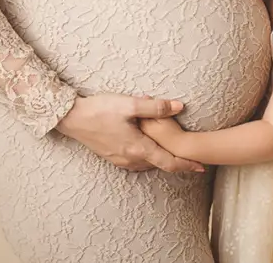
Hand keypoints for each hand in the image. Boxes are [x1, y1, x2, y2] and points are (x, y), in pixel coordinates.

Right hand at [55, 93, 204, 172]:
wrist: (71, 118)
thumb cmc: (99, 109)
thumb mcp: (129, 105)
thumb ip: (156, 107)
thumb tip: (180, 106)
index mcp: (137, 148)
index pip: (168, 162)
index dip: (187, 165)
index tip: (201, 167)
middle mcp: (130, 159)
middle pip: (159, 164)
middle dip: (174, 159)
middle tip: (189, 154)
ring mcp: (119, 160)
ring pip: (147, 163)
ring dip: (159, 157)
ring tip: (169, 148)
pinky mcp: (111, 157)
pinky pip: (135, 161)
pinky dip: (146, 156)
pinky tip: (146, 145)